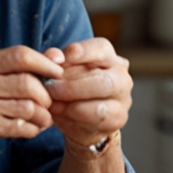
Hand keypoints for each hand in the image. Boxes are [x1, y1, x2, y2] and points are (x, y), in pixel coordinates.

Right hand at [0, 46, 63, 171]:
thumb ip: (15, 69)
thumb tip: (57, 55)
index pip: (20, 54)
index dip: (45, 63)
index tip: (58, 73)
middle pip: (29, 80)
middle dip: (46, 94)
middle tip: (49, 104)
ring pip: (28, 105)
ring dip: (43, 115)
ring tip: (42, 120)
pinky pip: (22, 126)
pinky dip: (33, 129)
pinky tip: (30, 130)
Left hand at [43, 38, 131, 157]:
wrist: (79, 114)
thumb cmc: (69, 83)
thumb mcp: (60, 69)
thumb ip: (54, 59)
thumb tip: (53, 57)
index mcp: (108, 56)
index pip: (100, 49)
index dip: (79, 53)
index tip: (57, 60)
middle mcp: (121, 77)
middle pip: (103, 81)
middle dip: (72, 87)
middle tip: (50, 89)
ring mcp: (123, 101)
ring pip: (100, 107)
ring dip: (71, 107)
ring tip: (52, 105)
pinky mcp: (116, 121)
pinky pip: (94, 123)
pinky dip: (73, 120)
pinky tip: (59, 115)